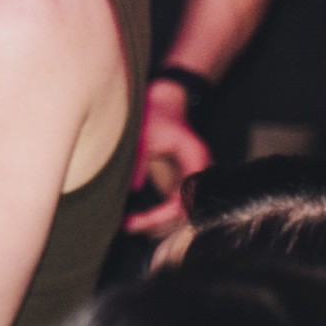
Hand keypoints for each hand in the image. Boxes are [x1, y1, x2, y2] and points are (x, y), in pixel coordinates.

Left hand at [124, 81, 211, 234]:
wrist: (165, 99)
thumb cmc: (156, 113)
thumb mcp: (143, 135)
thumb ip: (139, 160)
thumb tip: (133, 189)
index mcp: (195, 160)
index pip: (183, 200)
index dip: (160, 216)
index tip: (137, 220)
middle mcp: (199, 171)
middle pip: (184, 212)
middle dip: (157, 224)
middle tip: (127, 225)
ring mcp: (192, 176)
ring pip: (180, 212)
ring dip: (157, 222)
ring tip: (129, 224)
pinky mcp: (183, 178)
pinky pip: (174, 203)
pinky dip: (158, 214)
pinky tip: (137, 217)